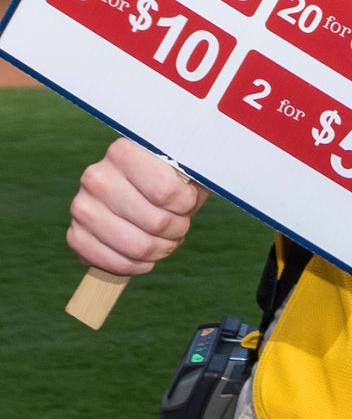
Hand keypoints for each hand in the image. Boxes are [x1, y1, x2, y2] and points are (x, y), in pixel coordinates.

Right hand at [66, 138, 207, 274]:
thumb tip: (210, 180)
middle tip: (180, 226)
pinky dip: (135, 267)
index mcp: (124, 151)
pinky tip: (145, 259)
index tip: (188, 201)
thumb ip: (196, 172)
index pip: (167, 193)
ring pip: (137, 246)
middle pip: (155, 223)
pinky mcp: (74, 233)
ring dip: (161, 250)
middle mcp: (96, 176)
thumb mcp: (187, 165)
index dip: (187, 205)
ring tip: (167, 240)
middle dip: (177, 230)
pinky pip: (108, 263)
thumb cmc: (170, 174)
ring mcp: (81, 206)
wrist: (134, 184)